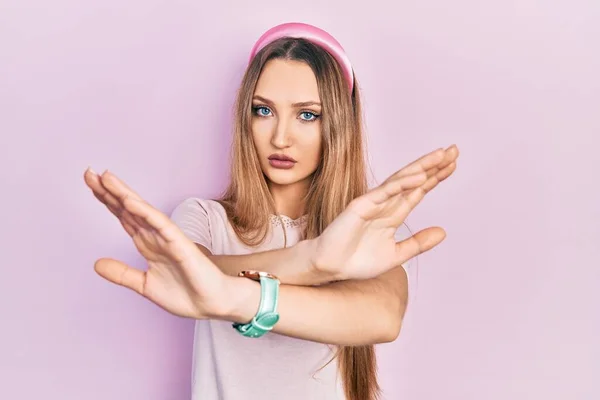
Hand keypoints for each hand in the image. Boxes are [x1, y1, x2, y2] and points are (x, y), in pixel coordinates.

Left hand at [83, 169, 229, 319]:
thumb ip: (122, 274)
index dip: (107, 201)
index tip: (91, 184)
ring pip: (142, 211)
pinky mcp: (180, 244)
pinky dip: (144, 212)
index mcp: (147, 244)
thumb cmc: (185, 294)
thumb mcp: (144, 285)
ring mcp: (167, 238)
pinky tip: (129, 201)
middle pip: (128, 209)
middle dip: (109, 191)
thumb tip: (96, 264)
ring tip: (106, 178)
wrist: (211, 304)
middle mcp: (155, 236)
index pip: (124, 217)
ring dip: (124, 194)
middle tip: (88, 172)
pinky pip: (160, 224)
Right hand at [309, 144, 458, 280]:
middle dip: (433, 165)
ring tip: (441, 155)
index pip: (418, 190)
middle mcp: (385, 204)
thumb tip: (443, 232)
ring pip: (401, 180)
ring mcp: (373, 202)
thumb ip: (418, 243)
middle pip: (413, 179)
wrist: (331, 268)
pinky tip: (420, 176)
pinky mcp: (361, 205)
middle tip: (454, 150)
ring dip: (421, 167)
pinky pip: (385, 192)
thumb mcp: (397, 254)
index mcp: (392, 214)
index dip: (435, 177)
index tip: (453, 165)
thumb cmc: (357, 261)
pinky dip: (402, 183)